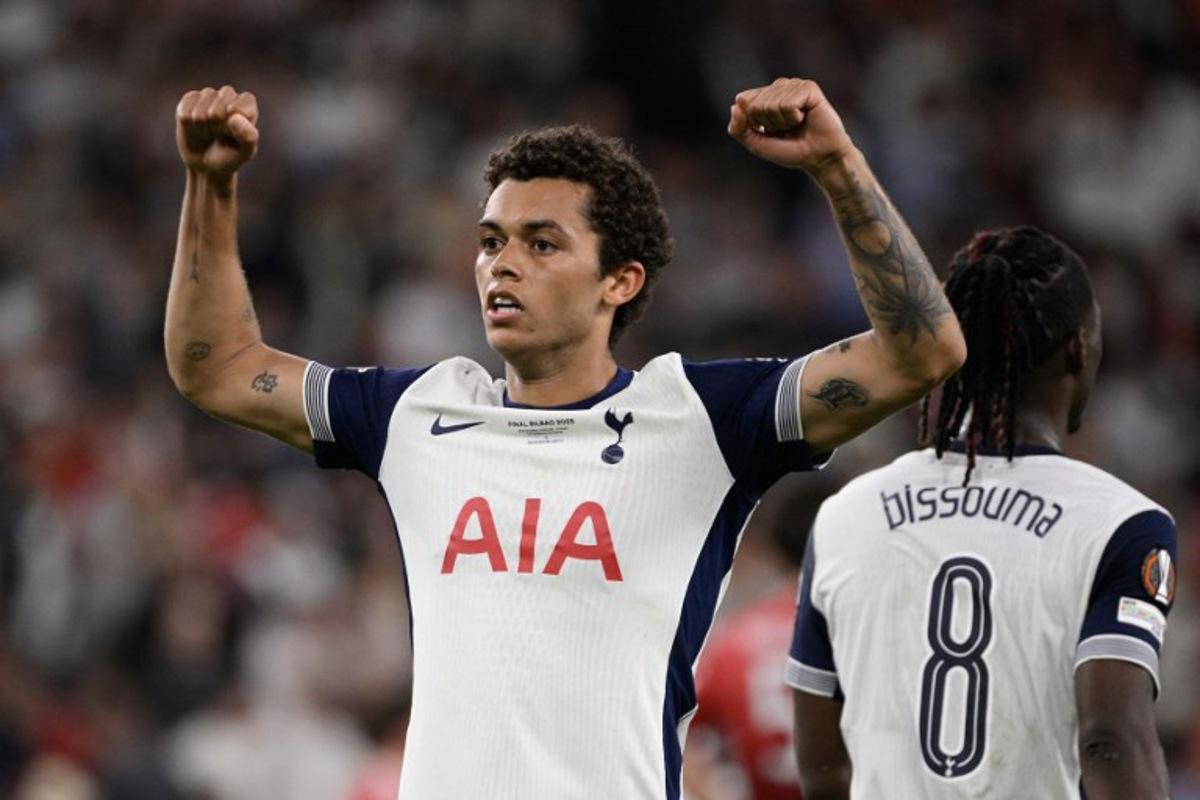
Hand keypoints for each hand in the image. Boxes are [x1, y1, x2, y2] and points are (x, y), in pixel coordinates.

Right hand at [176, 85, 258, 178]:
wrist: (207, 165)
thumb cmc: (230, 156)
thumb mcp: (244, 152)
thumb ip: (248, 136)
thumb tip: (234, 117)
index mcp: (247, 105)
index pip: (244, 101)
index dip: (237, 119)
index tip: (233, 132)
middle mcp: (228, 95)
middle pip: (220, 106)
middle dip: (218, 127)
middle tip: (219, 136)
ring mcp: (208, 95)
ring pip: (201, 110)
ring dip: (203, 128)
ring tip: (208, 134)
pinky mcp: (189, 99)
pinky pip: (185, 111)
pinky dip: (189, 125)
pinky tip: (195, 128)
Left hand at [728, 78, 853, 172]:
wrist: (819, 158)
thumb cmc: (790, 150)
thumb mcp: (757, 144)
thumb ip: (739, 130)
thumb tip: (735, 106)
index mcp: (765, 95)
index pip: (743, 100)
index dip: (752, 122)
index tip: (769, 131)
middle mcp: (779, 86)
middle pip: (755, 104)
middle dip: (768, 124)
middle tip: (786, 129)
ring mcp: (794, 85)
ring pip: (771, 104)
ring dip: (782, 122)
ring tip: (796, 124)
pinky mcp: (808, 88)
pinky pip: (787, 104)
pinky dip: (793, 118)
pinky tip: (804, 118)